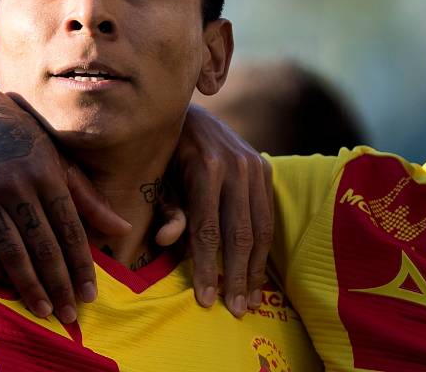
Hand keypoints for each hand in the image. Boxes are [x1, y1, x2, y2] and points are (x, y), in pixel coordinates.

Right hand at [0, 87, 129, 323]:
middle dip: (59, 283)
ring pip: (11, 250)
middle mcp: (18, 187)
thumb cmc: (23, 138)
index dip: (81, 265)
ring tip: (45, 310)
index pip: (69, 229)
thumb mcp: (58, 159)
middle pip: (43, 245)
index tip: (90, 293)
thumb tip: (122, 228)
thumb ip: (88, 197)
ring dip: (29, 285)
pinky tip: (7, 288)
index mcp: (47, 174)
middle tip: (71, 314)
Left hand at [159, 105, 273, 317]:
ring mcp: (255, 165)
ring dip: (256, 268)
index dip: (208, 268)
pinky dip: (264, 247)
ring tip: (251, 301)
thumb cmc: (165, 153)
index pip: (209, 230)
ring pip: (260, 228)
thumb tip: (169, 243)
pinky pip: (268, 215)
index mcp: (206, 168)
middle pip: (239, 234)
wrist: (191, 113)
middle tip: (235, 311)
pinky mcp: (265, 167)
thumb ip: (167, 210)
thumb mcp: (158, 179)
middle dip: (237, 276)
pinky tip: (258, 272)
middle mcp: (236, 166)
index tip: (205, 300)